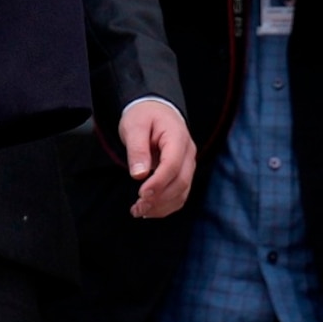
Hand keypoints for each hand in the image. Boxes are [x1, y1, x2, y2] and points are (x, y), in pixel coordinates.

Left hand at [119, 97, 196, 219]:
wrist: (156, 110)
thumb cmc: (144, 116)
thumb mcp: (134, 126)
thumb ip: (137, 149)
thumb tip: (138, 175)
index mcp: (177, 137)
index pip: (172, 165)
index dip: (158, 183)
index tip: (141, 194)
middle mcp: (187, 153)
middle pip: (180, 182)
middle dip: (159, 199)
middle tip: (137, 208)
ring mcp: (188, 164)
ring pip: (182, 192)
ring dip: (162, 206)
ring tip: (139, 211)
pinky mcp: (183, 173)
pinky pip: (179, 194)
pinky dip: (166, 205)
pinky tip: (149, 210)